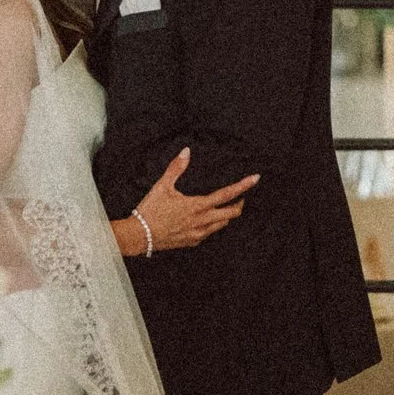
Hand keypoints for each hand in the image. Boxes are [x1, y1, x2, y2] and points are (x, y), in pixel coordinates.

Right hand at [125, 148, 257, 253]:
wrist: (138, 236)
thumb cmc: (150, 211)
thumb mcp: (162, 186)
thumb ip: (176, 168)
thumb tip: (186, 152)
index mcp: (197, 206)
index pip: (226, 195)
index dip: (243, 186)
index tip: (255, 179)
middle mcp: (202, 222)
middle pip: (232, 214)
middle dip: (239, 204)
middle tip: (240, 197)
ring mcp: (198, 234)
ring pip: (222, 225)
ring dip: (226, 215)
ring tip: (224, 207)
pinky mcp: (191, 242)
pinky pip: (208, 233)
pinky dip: (212, 225)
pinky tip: (205, 220)